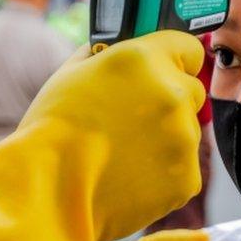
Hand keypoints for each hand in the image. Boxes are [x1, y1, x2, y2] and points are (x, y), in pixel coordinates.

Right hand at [19, 31, 206, 240]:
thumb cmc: (50, 132)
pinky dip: (162, 176)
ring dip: (165, 141)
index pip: (189, 48)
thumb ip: (103, 57)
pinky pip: (182, 171)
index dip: (174, 62)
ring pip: (187, 134)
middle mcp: (172, 93)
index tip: (164, 74)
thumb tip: (113, 52)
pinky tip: (128, 179)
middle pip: (191, 92)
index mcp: (144, 59)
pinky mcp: (187, 178)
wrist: (49, 191)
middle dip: (168, 104)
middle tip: (132, 123)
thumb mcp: (70, 74)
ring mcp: (184, 138)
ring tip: (122, 156)